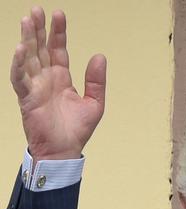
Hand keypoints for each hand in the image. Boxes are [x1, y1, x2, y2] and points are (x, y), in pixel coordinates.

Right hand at [10, 7, 105, 160]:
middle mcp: (46, 79)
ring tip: (28, 20)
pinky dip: (19, 64)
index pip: (58, 49)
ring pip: (28, 58)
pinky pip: (20, 78)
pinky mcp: (27, 98)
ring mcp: (35, 87)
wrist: (65, 151)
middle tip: (37, 10)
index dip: (58, 32)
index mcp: (62, 78)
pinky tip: (21, 49)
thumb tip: (99, 56)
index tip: (58, 14)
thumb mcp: (94, 103)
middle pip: (40, 48)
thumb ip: (96, 80)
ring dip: (27, 39)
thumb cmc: (76, 130)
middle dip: (38, 29)